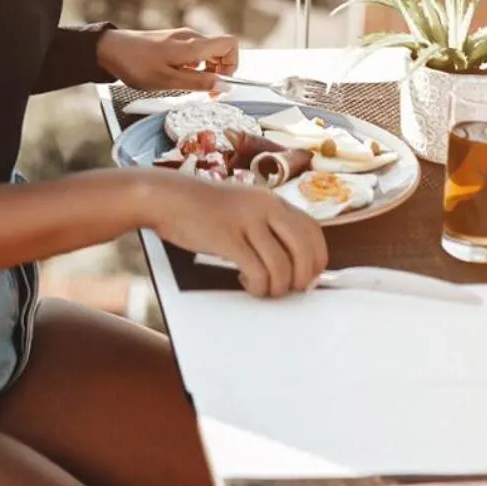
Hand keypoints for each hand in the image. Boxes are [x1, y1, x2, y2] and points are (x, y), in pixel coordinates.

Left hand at [97, 25, 238, 93]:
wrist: (110, 50)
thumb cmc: (136, 64)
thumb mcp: (168, 81)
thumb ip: (198, 83)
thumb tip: (224, 86)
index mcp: (192, 45)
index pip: (230, 44)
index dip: (233, 64)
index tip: (220, 84)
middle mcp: (190, 37)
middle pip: (221, 50)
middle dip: (219, 72)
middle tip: (204, 92)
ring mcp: (181, 38)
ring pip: (207, 53)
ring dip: (205, 71)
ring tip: (186, 85)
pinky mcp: (172, 42)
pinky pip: (193, 53)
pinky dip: (192, 67)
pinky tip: (175, 77)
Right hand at [147, 171, 327, 298]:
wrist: (169, 196)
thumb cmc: (206, 209)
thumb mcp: (245, 208)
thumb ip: (270, 226)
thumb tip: (295, 262)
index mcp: (272, 201)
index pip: (313, 232)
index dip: (317, 260)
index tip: (307, 277)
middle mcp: (265, 207)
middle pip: (305, 251)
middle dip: (302, 279)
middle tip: (288, 289)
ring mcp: (247, 221)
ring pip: (282, 267)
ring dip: (275, 287)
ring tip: (261, 287)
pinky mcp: (228, 238)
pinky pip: (257, 271)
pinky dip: (257, 285)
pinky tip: (245, 281)